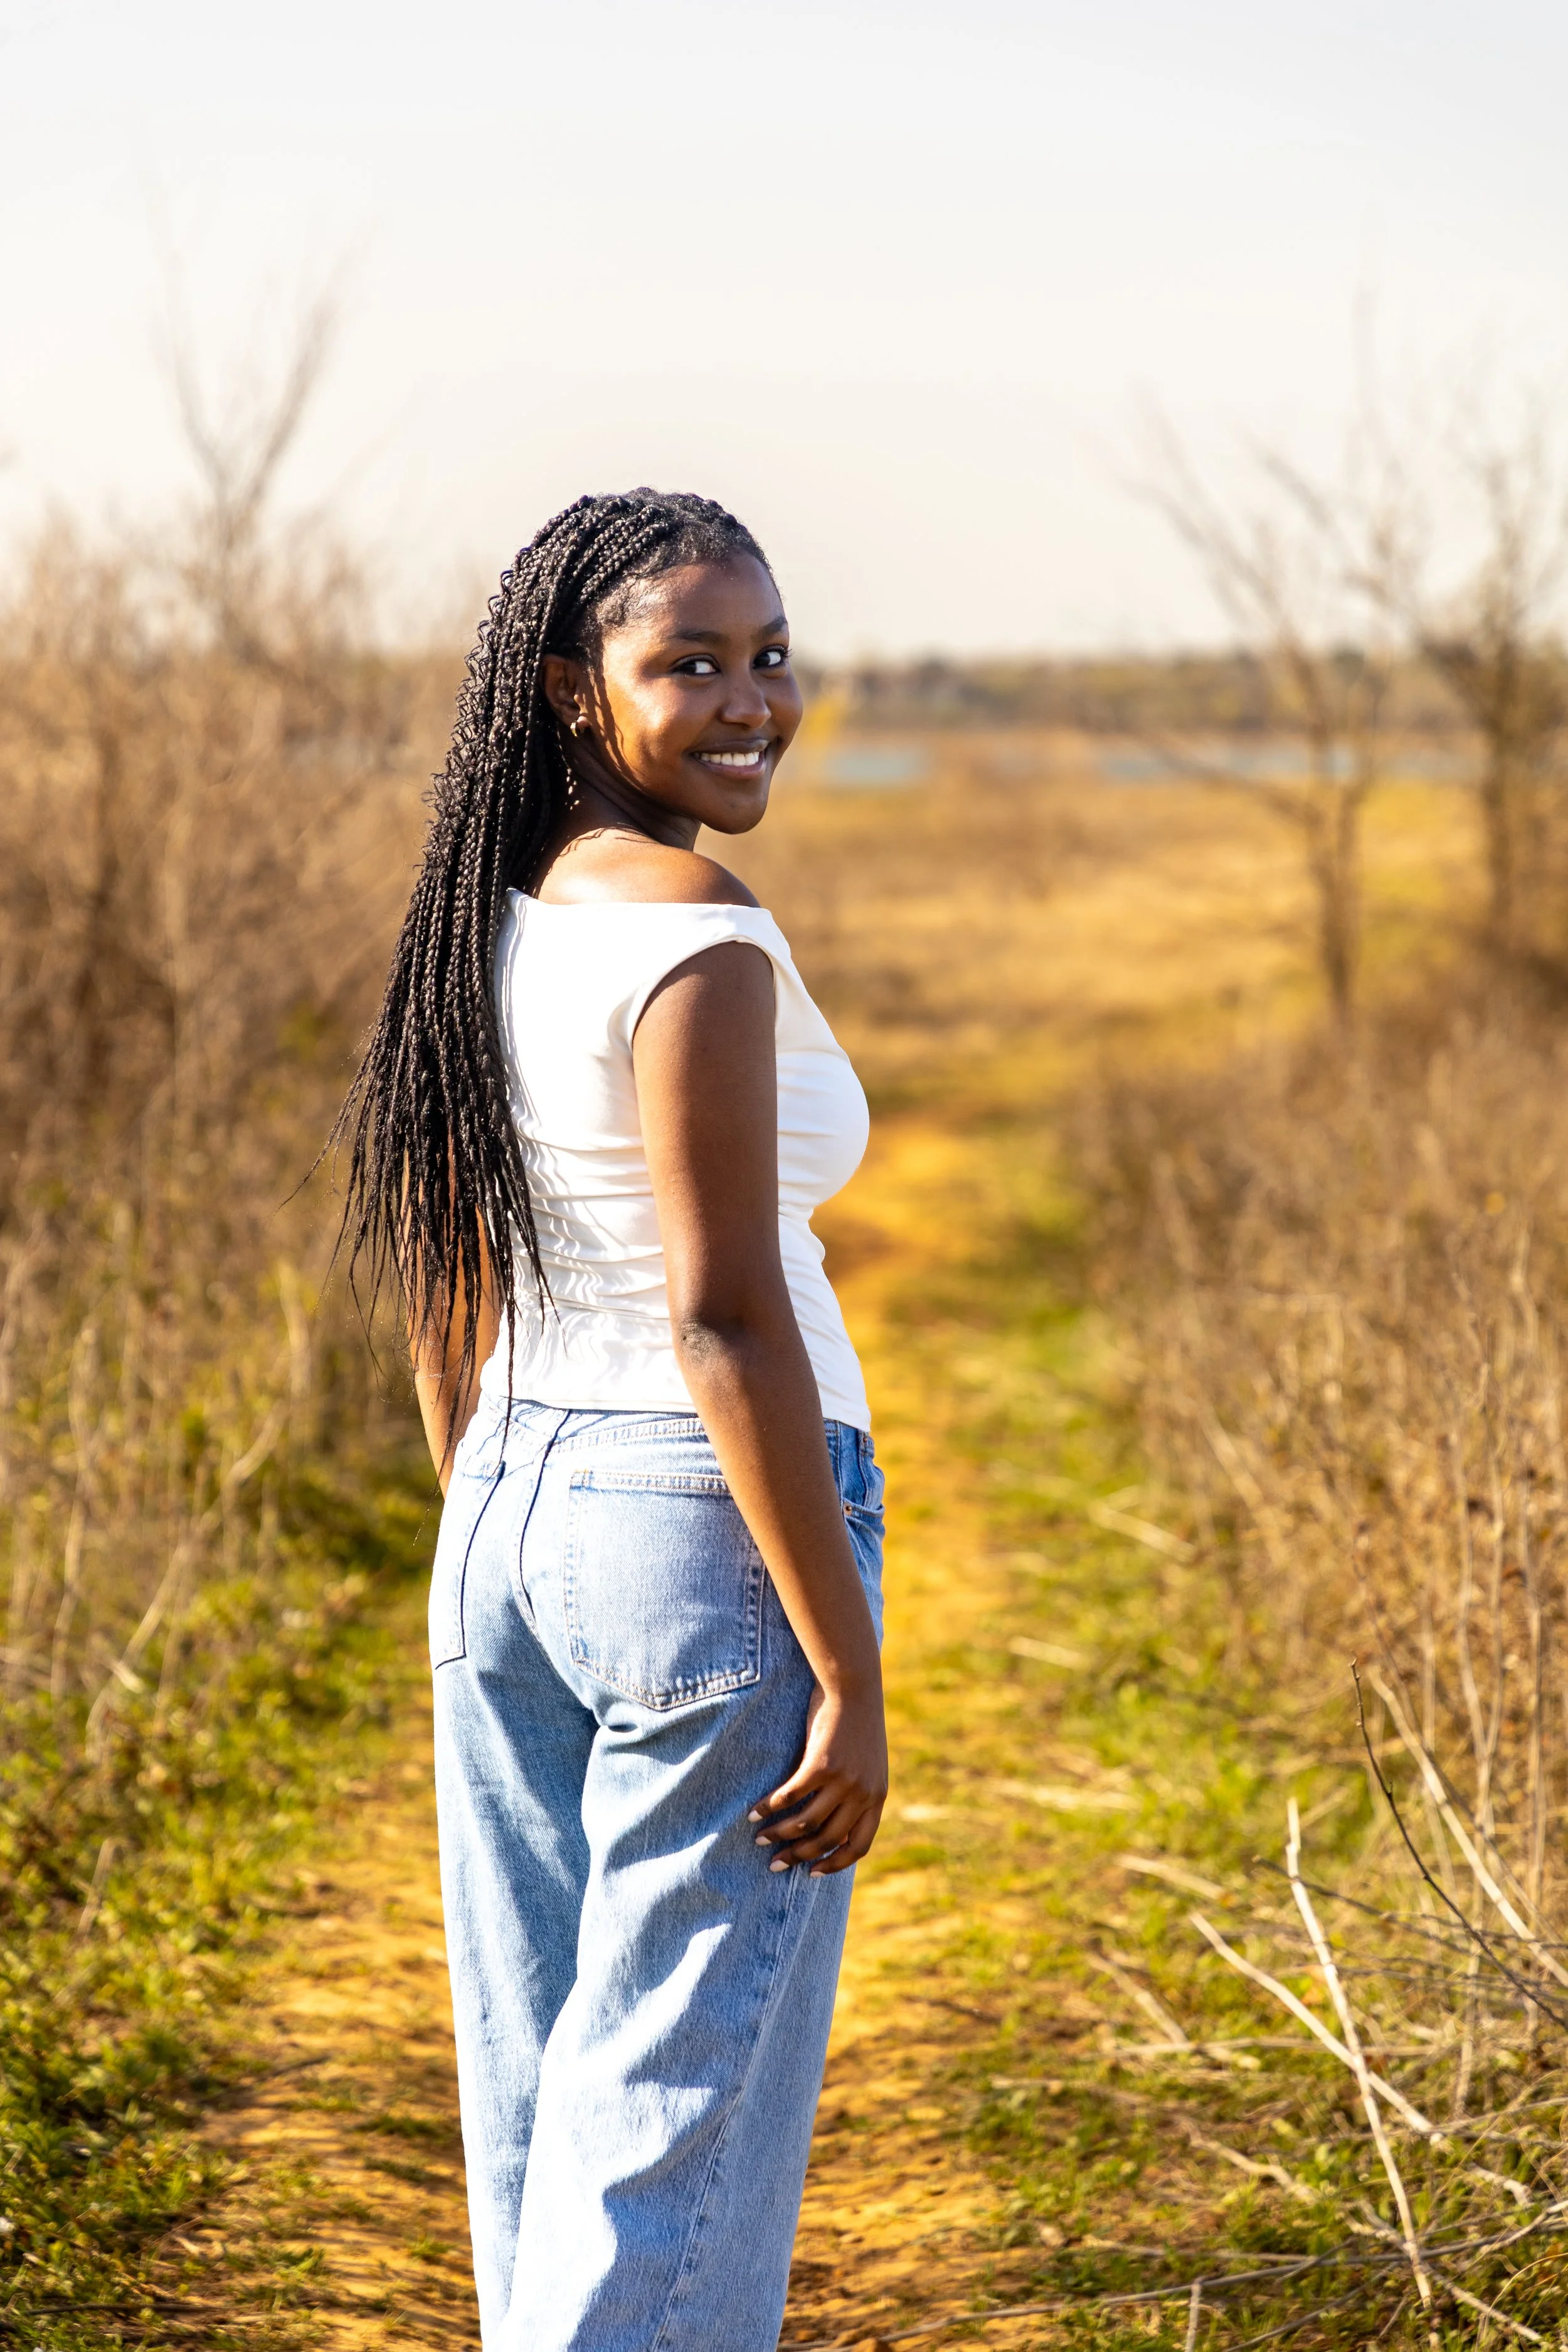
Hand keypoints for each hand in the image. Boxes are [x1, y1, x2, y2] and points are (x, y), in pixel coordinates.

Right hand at [748, 1679, 887, 1876]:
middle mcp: (862, 1794)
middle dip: (798, 1856)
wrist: (853, 1687)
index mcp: (876, 1796)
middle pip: (827, 1840)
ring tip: (759, 1839)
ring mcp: (843, 1781)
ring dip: (779, 1835)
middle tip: (774, 1865)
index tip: (813, 1872)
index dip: (835, 1864)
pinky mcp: (820, 1766)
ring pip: (806, 1823)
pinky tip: (753, 1812)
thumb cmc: (856, 1723)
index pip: (858, 1846)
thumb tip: (834, 1821)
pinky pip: (789, 1797)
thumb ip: (857, 1791)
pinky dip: (769, 1808)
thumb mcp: (867, 1762)